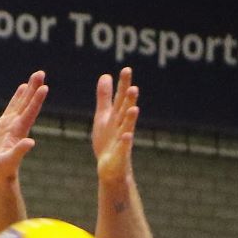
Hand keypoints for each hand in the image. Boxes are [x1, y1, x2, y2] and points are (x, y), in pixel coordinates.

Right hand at [0, 71, 47, 182]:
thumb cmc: (3, 170)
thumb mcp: (9, 162)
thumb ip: (19, 152)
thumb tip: (30, 142)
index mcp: (19, 131)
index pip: (30, 112)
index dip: (36, 100)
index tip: (44, 87)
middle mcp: (18, 125)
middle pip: (28, 103)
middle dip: (34, 88)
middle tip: (41, 73)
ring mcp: (12, 124)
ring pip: (22, 102)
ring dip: (29, 89)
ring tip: (36, 75)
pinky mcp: (4, 125)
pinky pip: (12, 107)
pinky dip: (17, 97)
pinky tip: (22, 88)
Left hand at [92, 68, 139, 188]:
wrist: (111, 169)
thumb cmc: (108, 141)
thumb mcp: (103, 116)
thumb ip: (105, 97)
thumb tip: (105, 75)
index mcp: (117, 116)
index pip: (121, 98)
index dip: (123, 85)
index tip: (127, 69)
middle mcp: (121, 126)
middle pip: (125, 110)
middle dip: (130, 100)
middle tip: (134, 87)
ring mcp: (122, 140)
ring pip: (127, 127)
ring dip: (130, 118)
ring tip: (134, 108)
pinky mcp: (120, 155)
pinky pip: (123, 148)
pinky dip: (125, 142)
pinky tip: (127, 135)